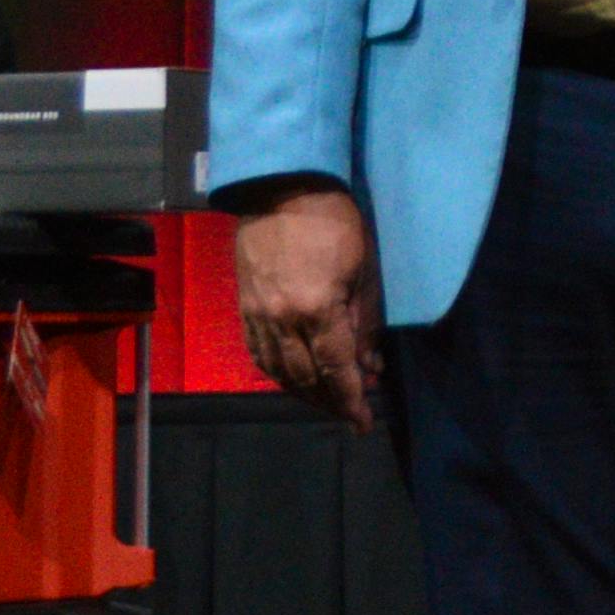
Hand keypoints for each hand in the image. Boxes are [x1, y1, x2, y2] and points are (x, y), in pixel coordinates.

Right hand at [233, 183, 386, 430]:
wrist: (279, 191)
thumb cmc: (334, 222)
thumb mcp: (364, 269)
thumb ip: (365, 321)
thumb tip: (370, 363)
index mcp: (317, 310)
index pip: (336, 369)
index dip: (351, 400)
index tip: (363, 423)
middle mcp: (282, 322)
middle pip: (305, 378)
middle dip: (329, 402)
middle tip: (350, 413)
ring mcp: (258, 317)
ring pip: (279, 373)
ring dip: (304, 394)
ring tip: (327, 401)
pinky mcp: (244, 309)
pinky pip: (259, 356)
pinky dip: (278, 375)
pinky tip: (293, 380)